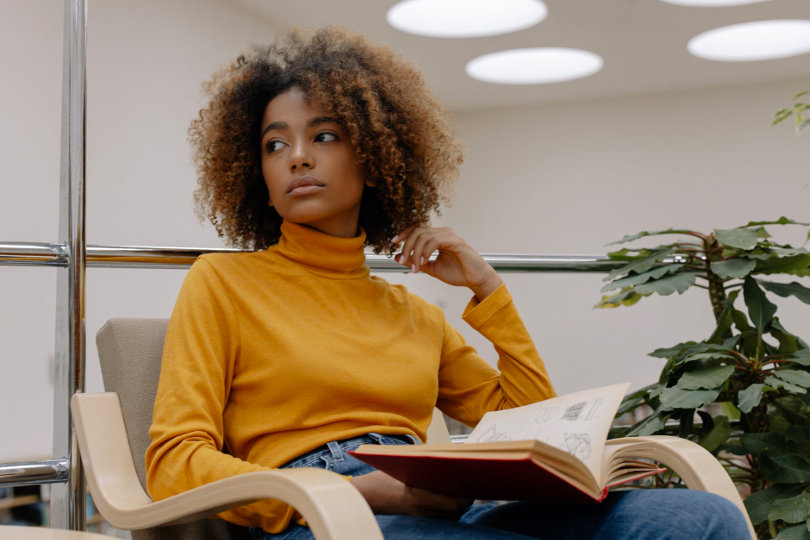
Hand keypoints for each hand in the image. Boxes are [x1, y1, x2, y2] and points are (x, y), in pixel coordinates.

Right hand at [350, 470, 471, 517]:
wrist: (365, 495)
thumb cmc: (382, 478)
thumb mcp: (404, 466)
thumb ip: (426, 465)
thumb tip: (449, 461)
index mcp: (420, 497)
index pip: (455, 503)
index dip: (467, 496)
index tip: (473, 485)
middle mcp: (422, 511)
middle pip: (455, 510)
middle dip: (464, 499)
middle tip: (470, 485)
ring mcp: (420, 516)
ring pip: (449, 515)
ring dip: (456, 505)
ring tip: (461, 490)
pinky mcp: (417, 518)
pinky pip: (440, 517)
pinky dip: (446, 509)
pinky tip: (447, 497)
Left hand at [392, 226, 502, 299]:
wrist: (476, 279)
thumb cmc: (458, 273)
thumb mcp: (431, 268)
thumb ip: (415, 262)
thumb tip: (398, 257)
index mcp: (438, 236)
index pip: (417, 229)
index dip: (404, 234)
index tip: (393, 242)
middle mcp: (443, 232)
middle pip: (417, 231)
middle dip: (407, 246)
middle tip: (403, 261)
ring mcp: (450, 235)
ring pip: (424, 236)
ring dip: (415, 252)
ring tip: (415, 267)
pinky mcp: (455, 241)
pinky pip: (434, 241)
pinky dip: (425, 252)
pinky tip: (423, 262)